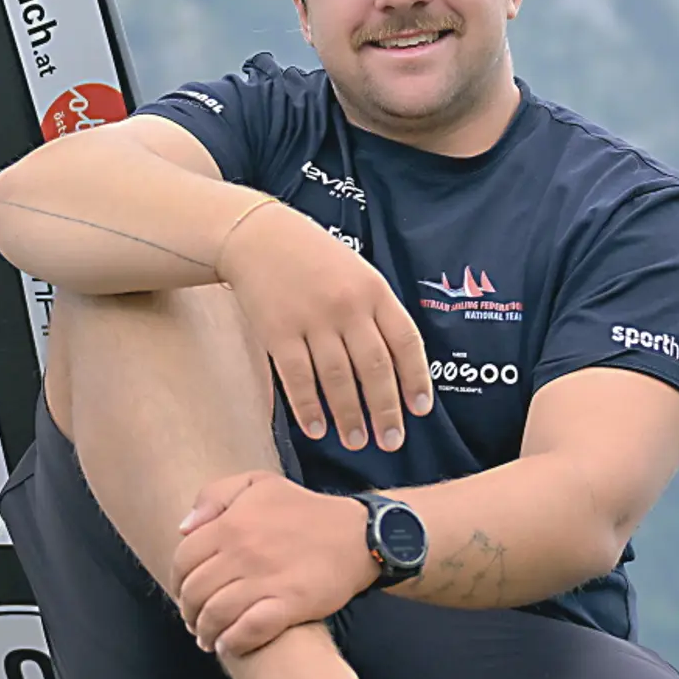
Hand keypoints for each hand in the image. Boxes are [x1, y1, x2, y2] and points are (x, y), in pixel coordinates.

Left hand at [173, 471, 377, 657]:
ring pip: (216, 614)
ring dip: (206, 632)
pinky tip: (229, 645)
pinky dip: (233, 642)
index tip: (183, 594)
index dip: (177, 583)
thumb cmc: (304, 510)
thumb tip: (184, 527)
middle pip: (195, 592)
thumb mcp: (258, 484)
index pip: (183, 561)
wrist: (359, 534)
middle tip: (193, 622)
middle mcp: (242, 552)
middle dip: (188, 613)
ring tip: (208, 639)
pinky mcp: (290, 604)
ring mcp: (266, 579)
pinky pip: (250, 630)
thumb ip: (214, 497)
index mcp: (230, 524)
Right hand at [216, 199, 431, 448]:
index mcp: (374, 291)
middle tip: (390, 440)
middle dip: (385, 410)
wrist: (259, 237)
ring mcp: (312, 319)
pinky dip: (308, 407)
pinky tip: (317, 427)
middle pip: (374, 368)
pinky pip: (297, 378)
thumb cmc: (314, 259)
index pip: (405, 342)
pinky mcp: (278, 331)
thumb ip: (376, 312)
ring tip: (356, 441)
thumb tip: (395, 367)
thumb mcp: (358, 273)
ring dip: (349, 415)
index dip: (416, 379)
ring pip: (337, 379)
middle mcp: (348, 306)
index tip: (420, 410)